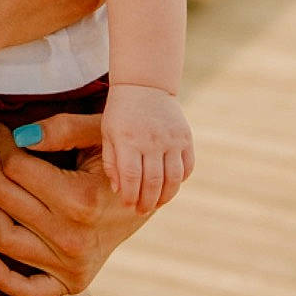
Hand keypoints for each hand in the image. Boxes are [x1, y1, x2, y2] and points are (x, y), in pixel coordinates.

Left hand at [0, 111, 154, 295]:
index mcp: (82, 199)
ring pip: (3, 235)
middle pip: (4, 196)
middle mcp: (74, 238)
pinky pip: (25, 290)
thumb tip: (16, 135)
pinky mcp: (69, 282)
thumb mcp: (100, 133)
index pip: (16, 167)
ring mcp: (71, 266)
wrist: (150, 195)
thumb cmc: (122, 157)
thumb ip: (60, 129)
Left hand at [100, 84, 193, 212]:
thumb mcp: (108, 134)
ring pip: (173, 178)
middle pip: (154, 181)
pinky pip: (187, 166)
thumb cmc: (121, 113)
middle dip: (147, 202)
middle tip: (141, 210)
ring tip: (156, 203)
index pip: (132, 177)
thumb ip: (111, 163)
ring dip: (166, 196)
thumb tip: (120, 190)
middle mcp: (152, 140)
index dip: (131, 196)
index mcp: (128, 139)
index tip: (128, 205)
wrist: (145, 85)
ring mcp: (171, 139)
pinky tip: (170, 184)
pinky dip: (180, 180)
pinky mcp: (185, 137)